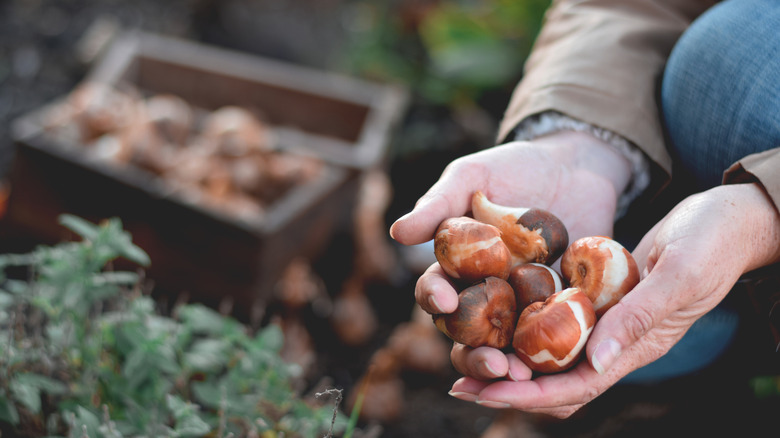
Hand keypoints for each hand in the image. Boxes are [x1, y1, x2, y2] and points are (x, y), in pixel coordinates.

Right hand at [389, 131, 631, 384]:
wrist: (575, 165)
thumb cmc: (514, 167)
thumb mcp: (473, 176)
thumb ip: (438, 204)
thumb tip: (398, 233)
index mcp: (456, 268)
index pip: (435, 292)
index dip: (434, 299)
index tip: (444, 300)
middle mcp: (485, 293)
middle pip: (467, 335)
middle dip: (474, 354)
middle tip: (492, 363)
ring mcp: (523, 305)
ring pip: (507, 348)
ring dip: (510, 367)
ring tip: (523, 378)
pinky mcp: (562, 309)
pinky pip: (556, 339)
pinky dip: (556, 356)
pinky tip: (564, 363)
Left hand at [451, 182, 779, 417]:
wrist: (726, 220)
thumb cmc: (710, 244)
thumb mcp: (678, 276)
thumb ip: (639, 318)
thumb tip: (597, 361)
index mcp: (636, 347)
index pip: (575, 386)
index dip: (528, 396)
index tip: (483, 393)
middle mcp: (616, 343)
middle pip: (555, 381)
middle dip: (507, 387)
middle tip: (459, 383)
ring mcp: (606, 322)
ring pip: (551, 356)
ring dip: (511, 360)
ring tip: (467, 355)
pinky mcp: (598, 300)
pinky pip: (556, 323)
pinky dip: (526, 327)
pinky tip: (496, 316)